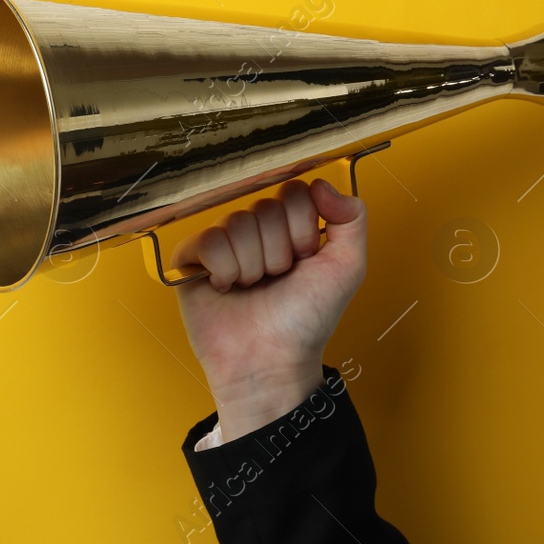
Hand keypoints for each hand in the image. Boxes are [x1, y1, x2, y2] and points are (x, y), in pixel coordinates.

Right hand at [171, 177, 366, 441]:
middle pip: (264, 209)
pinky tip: (226, 288)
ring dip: (252, 265)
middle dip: (278, 252)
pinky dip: (223, 269)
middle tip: (277, 280)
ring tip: (252, 289)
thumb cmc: (306, 321)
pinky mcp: (191, 259)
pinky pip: (206, 240)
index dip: (301, 228)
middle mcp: (256, 232)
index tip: (305, 260)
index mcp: (290, 228)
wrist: (269, 360)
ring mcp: (223, 244)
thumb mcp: (346, 269)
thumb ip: (351, 219)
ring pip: (236, 225)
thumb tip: (322, 182)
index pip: (293, 193)